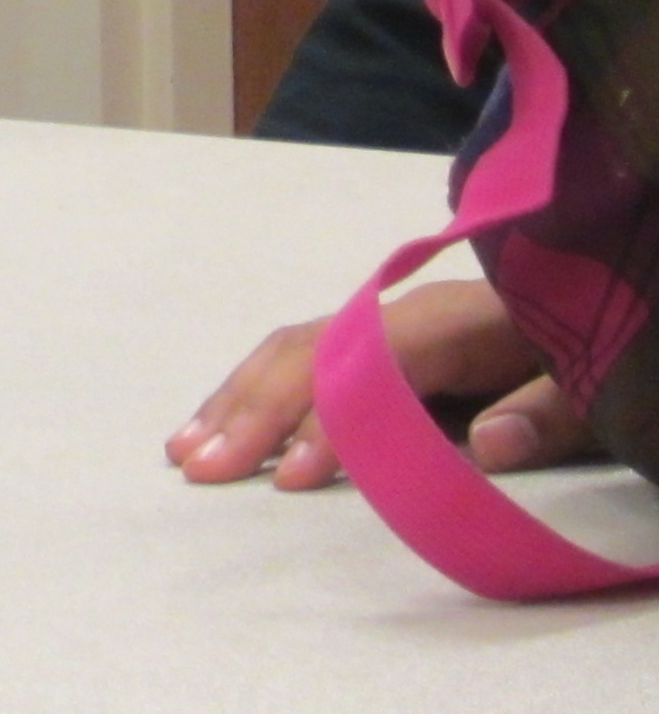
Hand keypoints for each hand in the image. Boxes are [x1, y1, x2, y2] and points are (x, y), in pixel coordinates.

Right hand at [165, 278, 584, 487]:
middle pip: (309, 354)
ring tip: (184, 449)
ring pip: (291, 351)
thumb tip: (490, 444)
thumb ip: (548, 412)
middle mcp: (400, 315)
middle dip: (250, 411)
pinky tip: (221, 422)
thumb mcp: (590, 384)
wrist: (589, 294)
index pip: (369, 371)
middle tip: (199, 468)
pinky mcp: (374, 341)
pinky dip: (251, 389)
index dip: (328, 424)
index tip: (289, 479)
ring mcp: (381, 324)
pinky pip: (300, 358)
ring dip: (235, 399)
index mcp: (450, 322)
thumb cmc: (586, 347)